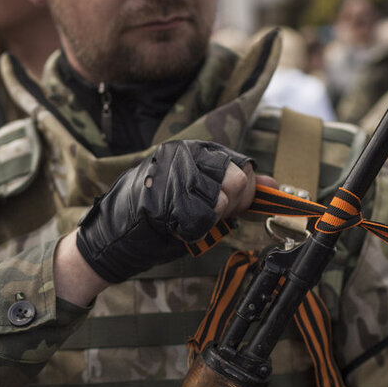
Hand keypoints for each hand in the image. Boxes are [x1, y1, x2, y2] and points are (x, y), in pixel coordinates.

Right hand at [73, 140, 256, 286]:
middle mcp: (182, 155)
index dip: (242, 193)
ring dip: (212, 219)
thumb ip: (236, 188)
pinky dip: (195, 231)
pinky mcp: (166, 197)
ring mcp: (173, 174)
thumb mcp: (200, 193)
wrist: (113, 236)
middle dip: (232, 206)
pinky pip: (204, 219)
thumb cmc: (158, 217)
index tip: (230, 206)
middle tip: (208, 215)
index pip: (241, 165)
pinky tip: (177, 227)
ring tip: (187, 219)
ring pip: (223, 199)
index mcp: (191, 149)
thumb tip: (273, 184)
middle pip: (237, 180)